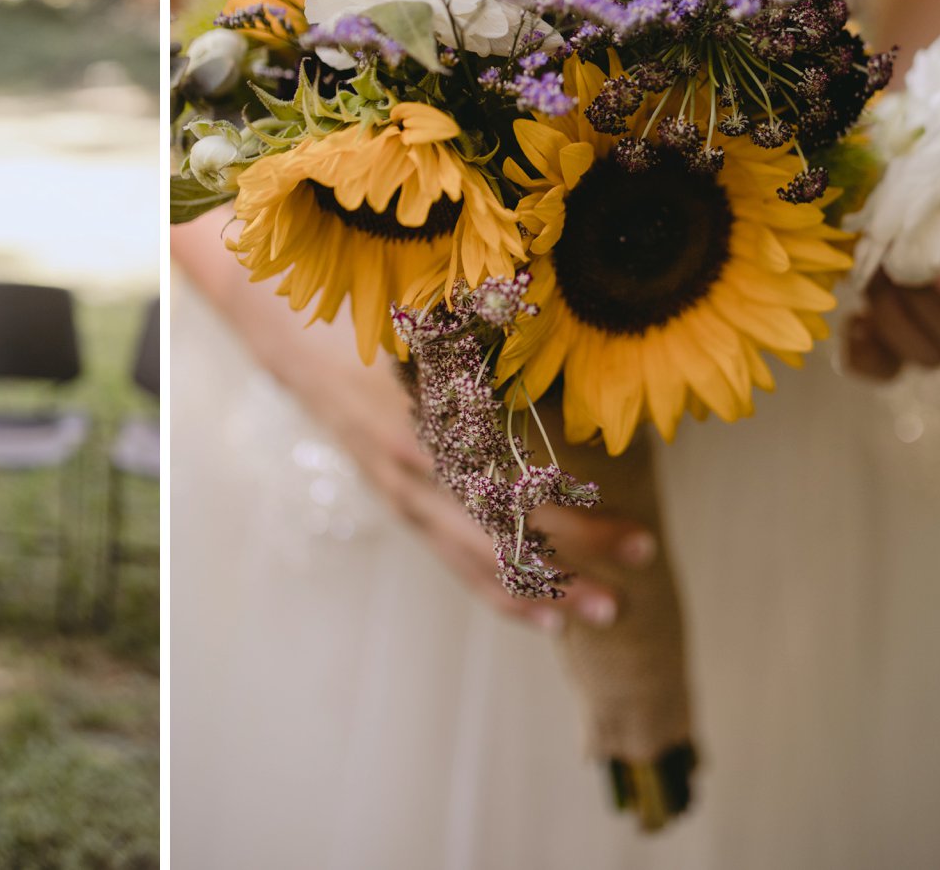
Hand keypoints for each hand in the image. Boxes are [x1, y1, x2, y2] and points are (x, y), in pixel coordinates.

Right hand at [291, 350, 655, 633]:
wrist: (297, 342)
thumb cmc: (380, 320)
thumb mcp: (431, 321)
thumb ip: (490, 337)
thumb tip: (565, 341)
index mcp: (433, 420)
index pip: (519, 490)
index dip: (578, 520)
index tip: (639, 531)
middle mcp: (420, 465)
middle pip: (505, 533)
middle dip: (575, 560)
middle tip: (641, 570)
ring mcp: (406, 492)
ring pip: (480, 557)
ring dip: (544, 590)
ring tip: (603, 613)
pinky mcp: (401, 505)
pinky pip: (454, 560)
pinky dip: (499, 592)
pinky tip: (545, 620)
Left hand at [846, 153, 939, 378]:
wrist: (932, 156)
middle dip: (924, 304)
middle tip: (892, 259)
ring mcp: (939, 321)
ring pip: (924, 357)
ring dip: (892, 320)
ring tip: (872, 271)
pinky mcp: (894, 323)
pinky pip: (882, 366)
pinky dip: (863, 355)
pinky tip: (850, 322)